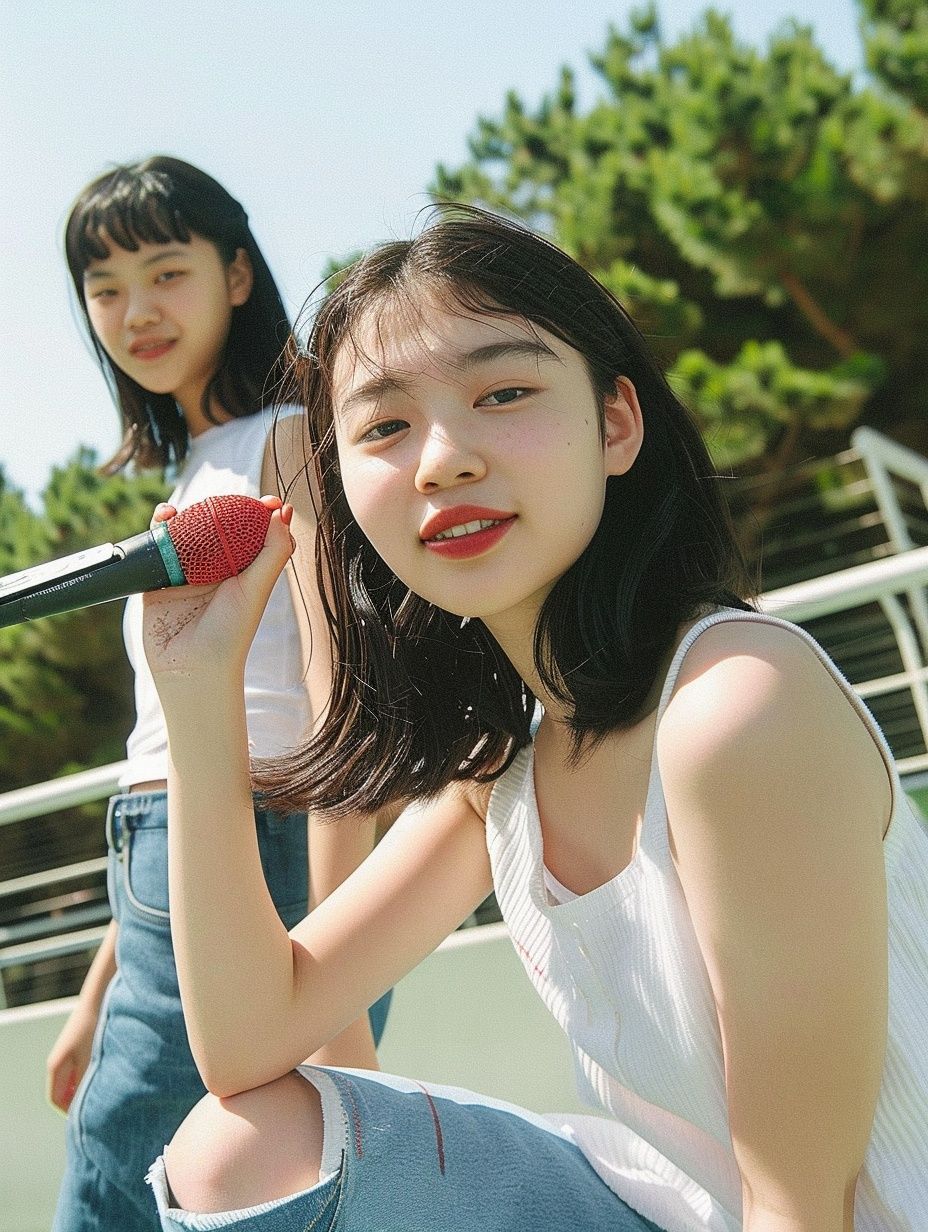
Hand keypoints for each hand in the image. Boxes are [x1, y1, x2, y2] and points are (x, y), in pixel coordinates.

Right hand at [46, 1004, 97, 1113]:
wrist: (98, 1000)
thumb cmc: (94, 1027)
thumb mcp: (90, 1058)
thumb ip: (85, 1082)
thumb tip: (85, 1104)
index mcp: (56, 1067)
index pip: (56, 1099)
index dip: (69, 1111)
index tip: (87, 1115)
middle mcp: (57, 1062)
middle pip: (63, 1092)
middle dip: (78, 1100)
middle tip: (99, 1105)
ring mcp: (66, 1055)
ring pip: (73, 1081)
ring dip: (84, 1087)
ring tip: (104, 1090)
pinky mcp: (77, 1048)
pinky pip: (79, 1070)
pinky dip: (88, 1076)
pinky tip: (104, 1074)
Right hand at [142, 496, 294, 692]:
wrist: (190, 667)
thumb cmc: (231, 635)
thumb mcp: (257, 590)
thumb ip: (272, 552)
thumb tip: (282, 513)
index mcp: (243, 574)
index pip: (253, 537)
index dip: (260, 516)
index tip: (269, 500)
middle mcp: (215, 572)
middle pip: (217, 529)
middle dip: (219, 509)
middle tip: (224, 499)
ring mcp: (186, 575)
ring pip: (185, 534)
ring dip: (186, 515)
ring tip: (185, 508)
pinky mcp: (158, 580)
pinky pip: (157, 547)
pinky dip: (159, 528)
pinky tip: (164, 516)